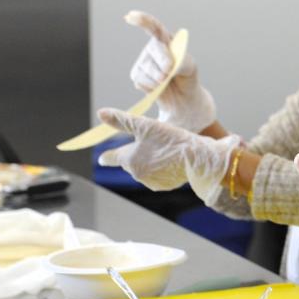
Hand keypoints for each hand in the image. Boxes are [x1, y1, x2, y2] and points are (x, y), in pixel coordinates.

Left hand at [97, 108, 238, 205]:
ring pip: (146, 168)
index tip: (103, 158)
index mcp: (129, 160)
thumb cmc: (171, 139)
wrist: (197, 158)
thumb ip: (122, 120)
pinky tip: (173, 159)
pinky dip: (163, 168)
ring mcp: (152, 182)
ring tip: (167, 149)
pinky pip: (160, 175)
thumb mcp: (145, 125)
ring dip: (151, 160)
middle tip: (154, 142)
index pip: (111, 159)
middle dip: (138, 154)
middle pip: (132, 162)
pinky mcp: (166, 185)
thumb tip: (101, 113)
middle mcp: (137, 174)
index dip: (107, 156)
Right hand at [126, 10, 215, 132]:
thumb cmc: (187, 77)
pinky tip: (158, 86)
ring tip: (167, 80)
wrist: (182, 97)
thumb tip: (167, 68)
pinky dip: (153, 87)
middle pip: (155, 49)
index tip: (130, 17)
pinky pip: (142, 81)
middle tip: (172, 72)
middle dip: (166, 62)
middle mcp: (152, 48)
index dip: (142, 21)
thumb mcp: (190, 67)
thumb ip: (182, 62)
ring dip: (160, 78)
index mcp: (166, 40)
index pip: (154, 27)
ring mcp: (143, 61)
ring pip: (148, 68)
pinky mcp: (137, 75)